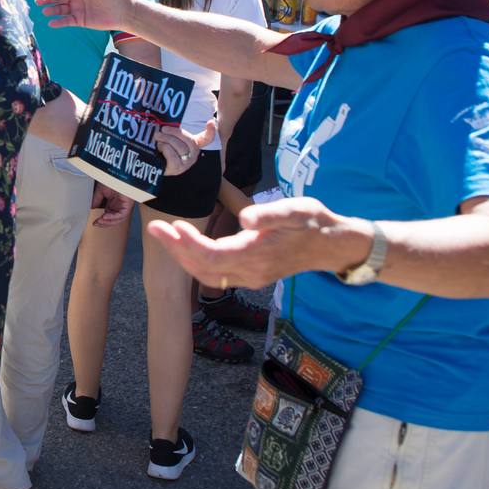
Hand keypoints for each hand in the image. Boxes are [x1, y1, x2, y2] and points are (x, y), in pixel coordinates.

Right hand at [91, 183, 132, 226]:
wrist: (118, 173)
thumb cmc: (111, 179)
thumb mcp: (100, 191)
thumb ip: (96, 200)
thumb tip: (91, 208)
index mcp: (113, 203)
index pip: (109, 216)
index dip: (102, 221)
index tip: (94, 222)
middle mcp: (119, 206)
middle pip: (114, 220)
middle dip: (104, 223)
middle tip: (96, 223)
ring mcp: (124, 206)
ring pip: (118, 219)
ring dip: (108, 222)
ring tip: (100, 221)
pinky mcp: (128, 205)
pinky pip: (122, 215)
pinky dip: (114, 217)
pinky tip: (105, 216)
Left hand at [145, 196, 369, 289]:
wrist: (333, 246)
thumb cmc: (314, 223)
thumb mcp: (297, 211)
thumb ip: (270, 214)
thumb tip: (245, 219)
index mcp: (257, 254)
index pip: (212, 255)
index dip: (188, 244)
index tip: (172, 225)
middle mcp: (250, 272)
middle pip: (202, 268)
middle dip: (176, 250)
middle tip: (155, 228)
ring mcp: (250, 277)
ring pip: (206, 274)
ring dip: (183, 257)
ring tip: (165, 235)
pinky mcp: (251, 276)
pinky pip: (215, 275)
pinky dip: (197, 261)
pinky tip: (187, 246)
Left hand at [155, 119, 217, 176]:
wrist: (154, 164)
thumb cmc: (163, 148)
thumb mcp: (170, 138)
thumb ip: (173, 131)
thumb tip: (168, 123)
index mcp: (194, 144)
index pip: (206, 139)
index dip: (210, 131)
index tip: (211, 122)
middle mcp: (193, 154)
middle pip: (189, 140)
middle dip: (173, 132)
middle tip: (162, 130)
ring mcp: (186, 162)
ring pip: (180, 147)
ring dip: (166, 139)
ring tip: (158, 138)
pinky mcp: (177, 168)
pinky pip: (172, 154)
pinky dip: (164, 148)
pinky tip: (160, 147)